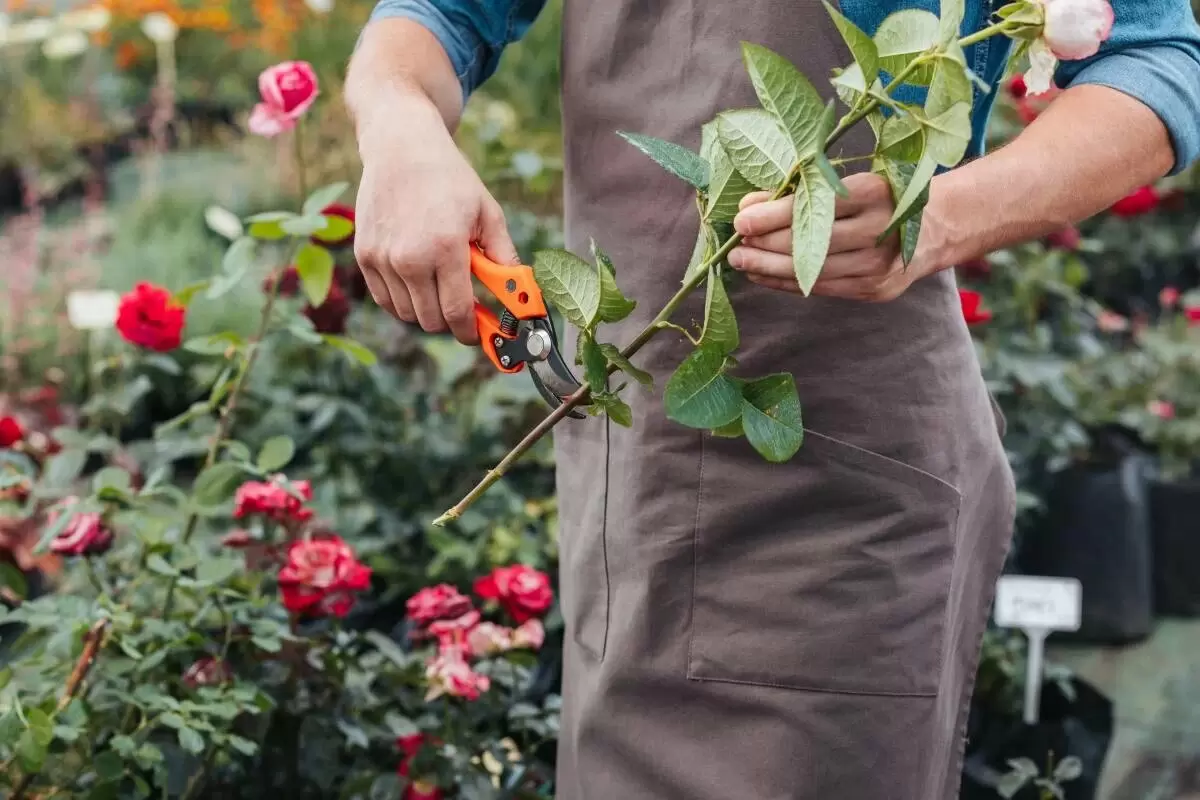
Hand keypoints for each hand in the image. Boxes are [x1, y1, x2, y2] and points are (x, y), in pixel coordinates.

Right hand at [353, 95, 516, 343]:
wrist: (401, 148)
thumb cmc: (450, 179)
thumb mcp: (487, 213)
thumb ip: (503, 258)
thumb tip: (520, 294)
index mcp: (445, 248)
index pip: (457, 313)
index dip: (471, 332)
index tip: (479, 334)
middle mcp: (409, 258)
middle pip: (431, 321)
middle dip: (451, 321)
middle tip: (464, 308)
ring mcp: (382, 259)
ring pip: (407, 314)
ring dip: (427, 310)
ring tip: (440, 284)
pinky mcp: (365, 256)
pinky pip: (385, 300)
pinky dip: (403, 300)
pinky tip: (417, 281)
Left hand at [727, 173, 933, 301]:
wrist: (937, 226)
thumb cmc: (882, 197)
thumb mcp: (849, 183)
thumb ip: (801, 192)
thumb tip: (748, 205)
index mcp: (875, 193)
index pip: (815, 206)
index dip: (773, 215)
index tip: (741, 219)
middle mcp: (880, 230)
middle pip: (811, 242)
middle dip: (765, 246)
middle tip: (734, 247)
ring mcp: (879, 265)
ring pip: (812, 271)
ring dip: (769, 269)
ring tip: (741, 263)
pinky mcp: (874, 289)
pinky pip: (821, 288)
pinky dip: (787, 283)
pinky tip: (764, 277)